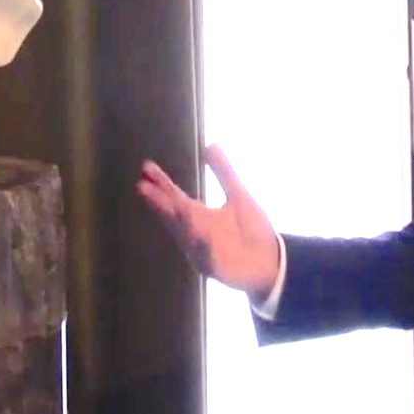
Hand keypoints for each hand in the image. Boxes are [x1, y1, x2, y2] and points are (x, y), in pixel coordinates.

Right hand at [137, 144, 281, 300]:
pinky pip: (208, 257)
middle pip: (174, 215)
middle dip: (160, 202)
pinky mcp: (217, 268)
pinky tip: (202, 234)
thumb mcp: (238, 196)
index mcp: (199, 216)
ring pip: (188, 236)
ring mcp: (203, 252)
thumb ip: (223, 172)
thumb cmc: (251, 230)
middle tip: (142, 186)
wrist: (271, 261)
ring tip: (174, 205)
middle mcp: (196, 233)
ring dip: (181, 222)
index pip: (175, 197)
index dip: (161, 183)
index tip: (147, 167)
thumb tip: (210, 145)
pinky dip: (204, 247)